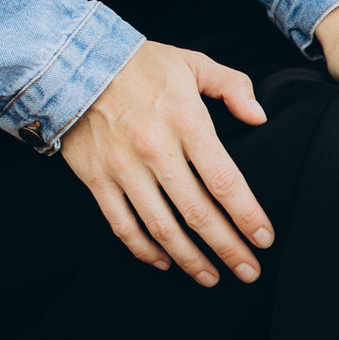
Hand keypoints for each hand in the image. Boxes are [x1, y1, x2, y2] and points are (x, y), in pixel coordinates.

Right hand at [60, 39, 271, 285]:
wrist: (74, 62)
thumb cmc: (141, 65)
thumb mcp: (192, 63)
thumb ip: (233, 86)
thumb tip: (259, 117)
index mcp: (186, 121)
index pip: (224, 180)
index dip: (247, 215)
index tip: (264, 239)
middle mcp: (156, 149)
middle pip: (198, 213)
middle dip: (228, 248)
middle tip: (249, 272)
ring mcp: (124, 168)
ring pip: (162, 228)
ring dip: (190, 259)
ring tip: (211, 277)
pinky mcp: (98, 180)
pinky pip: (123, 226)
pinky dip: (144, 250)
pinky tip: (164, 262)